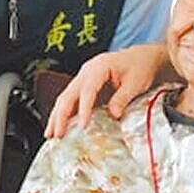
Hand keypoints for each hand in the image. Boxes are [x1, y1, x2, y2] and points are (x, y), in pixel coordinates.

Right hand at [44, 44, 165, 138]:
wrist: (143, 57)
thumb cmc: (140, 66)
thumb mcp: (136, 82)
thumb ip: (122, 98)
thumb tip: (113, 115)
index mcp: (99, 66)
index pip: (88, 90)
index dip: (84, 109)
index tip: (83, 126)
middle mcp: (87, 71)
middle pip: (68, 94)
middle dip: (60, 115)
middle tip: (57, 135)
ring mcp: (84, 77)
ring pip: (65, 97)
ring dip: (57, 116)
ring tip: (50, 135)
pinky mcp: (85, 85)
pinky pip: (71, 100)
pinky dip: (64, 113)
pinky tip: (59, 127)